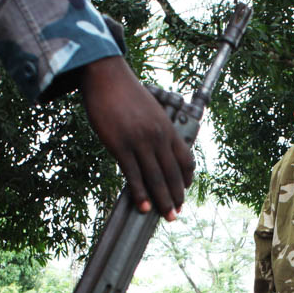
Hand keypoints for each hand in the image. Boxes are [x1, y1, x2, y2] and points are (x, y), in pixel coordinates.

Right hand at [81, 56, 194, 220]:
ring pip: (156, 178)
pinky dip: (140, 194)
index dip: (187, 178)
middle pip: (173, 173)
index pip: (185, 158)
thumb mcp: (150, 109)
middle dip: (177, 196)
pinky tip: (144, 207)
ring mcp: (140, 142)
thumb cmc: (125, 92)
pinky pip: (133, 175)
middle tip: (177, 213)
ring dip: (163, 201)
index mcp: (167, 127)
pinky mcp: (120, 146)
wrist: (106, 76)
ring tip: (167, 216)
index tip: (185, 190)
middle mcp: (158, 136)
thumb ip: (156, 129)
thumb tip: (155, 148)